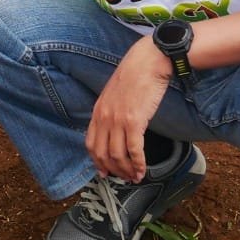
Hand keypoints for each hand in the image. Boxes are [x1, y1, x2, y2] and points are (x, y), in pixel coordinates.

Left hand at [85, 38, 170, 182]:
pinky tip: (142, 170)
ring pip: (117, 156)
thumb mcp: (113, 93)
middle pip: (102, 154)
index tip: (105, 171)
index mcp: (98, 111)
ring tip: (135, 177)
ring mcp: (118, 120)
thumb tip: (116, 127)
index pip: (90, 144)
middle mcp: (104, 118)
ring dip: (127, 170)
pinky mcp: (134, 121)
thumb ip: (110, 110)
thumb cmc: (135, 75)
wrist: (148, 62)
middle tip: (124, 178)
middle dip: (113, 170)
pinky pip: (134, 150)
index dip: (97, 162)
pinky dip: (138, 164)